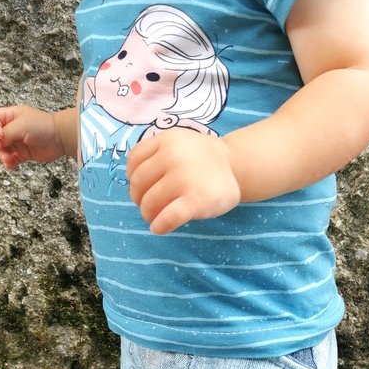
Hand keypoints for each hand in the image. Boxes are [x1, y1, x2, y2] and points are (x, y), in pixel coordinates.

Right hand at [0, 105, 65, 168]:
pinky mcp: (24, 153)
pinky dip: (9, 162)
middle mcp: (13, 128)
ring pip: (2, 149)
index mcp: (12, 116)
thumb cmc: (44, 126)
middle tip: (0, 148)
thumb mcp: (21, 125)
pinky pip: (11, 158)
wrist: (61, 138)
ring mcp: (18, 141)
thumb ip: (7, 132)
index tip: (0, 135)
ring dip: (2, 155)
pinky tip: (10, 164)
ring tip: (7, 158)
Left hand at [126, 128, 240, 234]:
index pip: (134, 160)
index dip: (132, 178)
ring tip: (155, 217)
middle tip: (148, 206)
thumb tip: (133, 184)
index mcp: (167, 140)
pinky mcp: (195, 201)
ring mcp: (184, 178)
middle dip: (139, 199)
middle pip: (139, 184)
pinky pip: (167, 218)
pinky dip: (159, 226)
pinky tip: (160, 228)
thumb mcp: (179, 143)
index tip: (141, 187)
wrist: (237, 167)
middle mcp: (173, 155)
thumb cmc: (203, 160)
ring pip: (150, 203)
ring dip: (148, 214)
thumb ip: (156, 154)